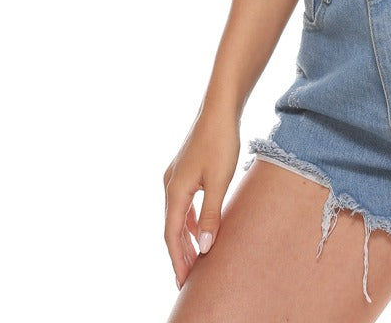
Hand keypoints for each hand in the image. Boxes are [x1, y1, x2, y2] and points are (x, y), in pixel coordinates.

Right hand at [162, 109, 240, 289]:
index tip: (184, 282)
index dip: (177, 259)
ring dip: (184, 237)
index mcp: (175, 190)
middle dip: (179, 253)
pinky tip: (198, 227)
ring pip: (177, 215)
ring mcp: (176, 176)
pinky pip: (184, 203)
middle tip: (188, 278)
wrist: (220, 108)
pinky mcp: (185, 169)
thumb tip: (203, 247)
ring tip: (194, 258)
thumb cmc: (221, 141)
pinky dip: (189, 219)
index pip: (172, 234)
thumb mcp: (220, 181)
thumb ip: (211, 215)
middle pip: (171, 227)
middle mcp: (170, 184)